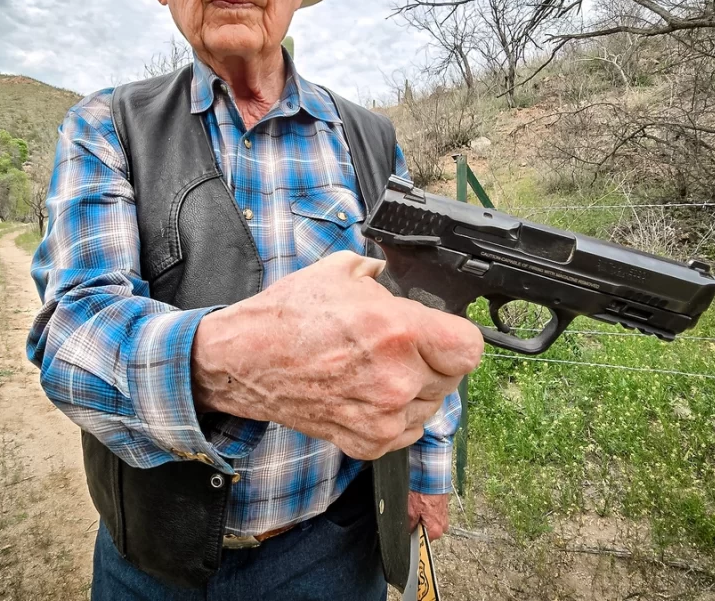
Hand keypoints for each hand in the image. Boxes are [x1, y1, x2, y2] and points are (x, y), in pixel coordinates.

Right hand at [192, 250, 482, 459]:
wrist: (244, 360)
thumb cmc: (288, 317)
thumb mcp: (341, 271)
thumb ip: (383, 273)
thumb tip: (400, 276)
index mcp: (399, 331)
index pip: (469, 348)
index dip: (457, 337)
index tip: (443, 333)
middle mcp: (398, 379)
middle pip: (452, 377)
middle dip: (432, 360)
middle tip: (400, 348)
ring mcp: (384, 417)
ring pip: (431, 405)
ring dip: (415, 389)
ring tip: (378, 370)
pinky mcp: (368, 442)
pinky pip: (407, 430)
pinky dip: (395, 415)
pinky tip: (367, 393)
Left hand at [408, 492, 449, 539]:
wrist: (433, 478)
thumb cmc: (424, 493)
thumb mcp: (411, 511)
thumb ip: (409, 525)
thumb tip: (408, 532)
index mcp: (435, 531)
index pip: (421, 541)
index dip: (413, 534)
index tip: (409, 527)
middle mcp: (442, 527)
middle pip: (425, 533)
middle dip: (418, 525)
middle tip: (414, 513)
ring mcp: (444, 519)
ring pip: (429, 524)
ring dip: (423, 518)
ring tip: (419, 507)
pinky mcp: (444, 511)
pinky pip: (433, 516)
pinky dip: (428, 512)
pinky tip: (423, 503)